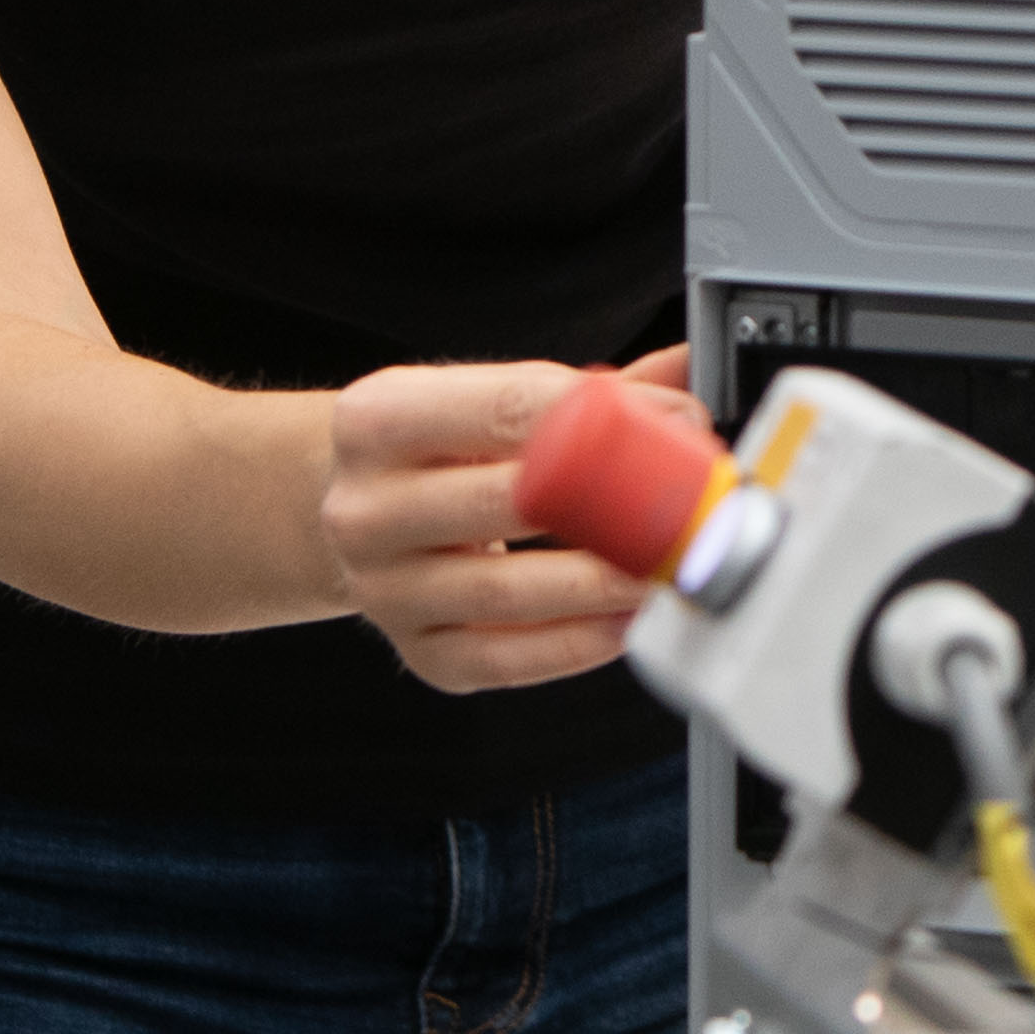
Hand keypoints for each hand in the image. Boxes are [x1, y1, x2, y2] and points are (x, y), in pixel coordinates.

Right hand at [320, 351, 702, 696]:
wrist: (345, 512)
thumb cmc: (432, 451)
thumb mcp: (481, 399)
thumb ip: (584, 389)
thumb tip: (685, 374)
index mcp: (377, 420)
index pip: (504, 408)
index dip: (603, 415)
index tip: (677, 424)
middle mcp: (365, 507)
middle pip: (507, 503)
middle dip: (613, 508)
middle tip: (689, 509)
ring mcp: (384, 590)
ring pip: (509, 593)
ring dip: (605, 585)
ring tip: (669, 568)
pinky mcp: (419, 652)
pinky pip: (508, 658)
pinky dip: (576, 644)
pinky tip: (625, 623)